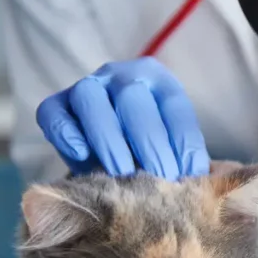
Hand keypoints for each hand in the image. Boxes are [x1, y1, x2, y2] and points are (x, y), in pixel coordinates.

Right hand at [36, 57, 208, 180]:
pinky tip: (82, 158)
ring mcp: (88, 86)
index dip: (182, 143)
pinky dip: (66, 134)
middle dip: (148, 143)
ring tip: (123, 174)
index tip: (187, 176)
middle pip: (132, 98)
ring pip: (90, 99)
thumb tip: (203, 181)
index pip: (174, 108)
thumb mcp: (175, 149)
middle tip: (158, 179)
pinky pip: (54, 113)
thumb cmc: (153, 152)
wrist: (115, 151)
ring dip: (109, 140)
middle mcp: (122, 75)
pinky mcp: (57, 104)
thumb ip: (186, 159)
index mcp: (160, 81)